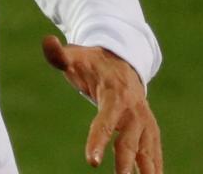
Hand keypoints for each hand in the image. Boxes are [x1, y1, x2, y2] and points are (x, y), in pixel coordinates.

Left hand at [43, 36, 163, 173]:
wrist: (123, 63)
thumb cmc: (93, 64)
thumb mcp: (75, 57)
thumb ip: (59, 55)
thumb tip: (47, 41)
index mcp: (114, 96)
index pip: (104, 121)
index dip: (97, 141)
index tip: (91, 161)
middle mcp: (134, 112)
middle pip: (128, 142)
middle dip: (124, 165)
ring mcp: (145, 123)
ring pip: (147, 152)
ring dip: (146, 171)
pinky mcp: (151, 131)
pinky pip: (154, 153)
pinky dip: (155, 169)